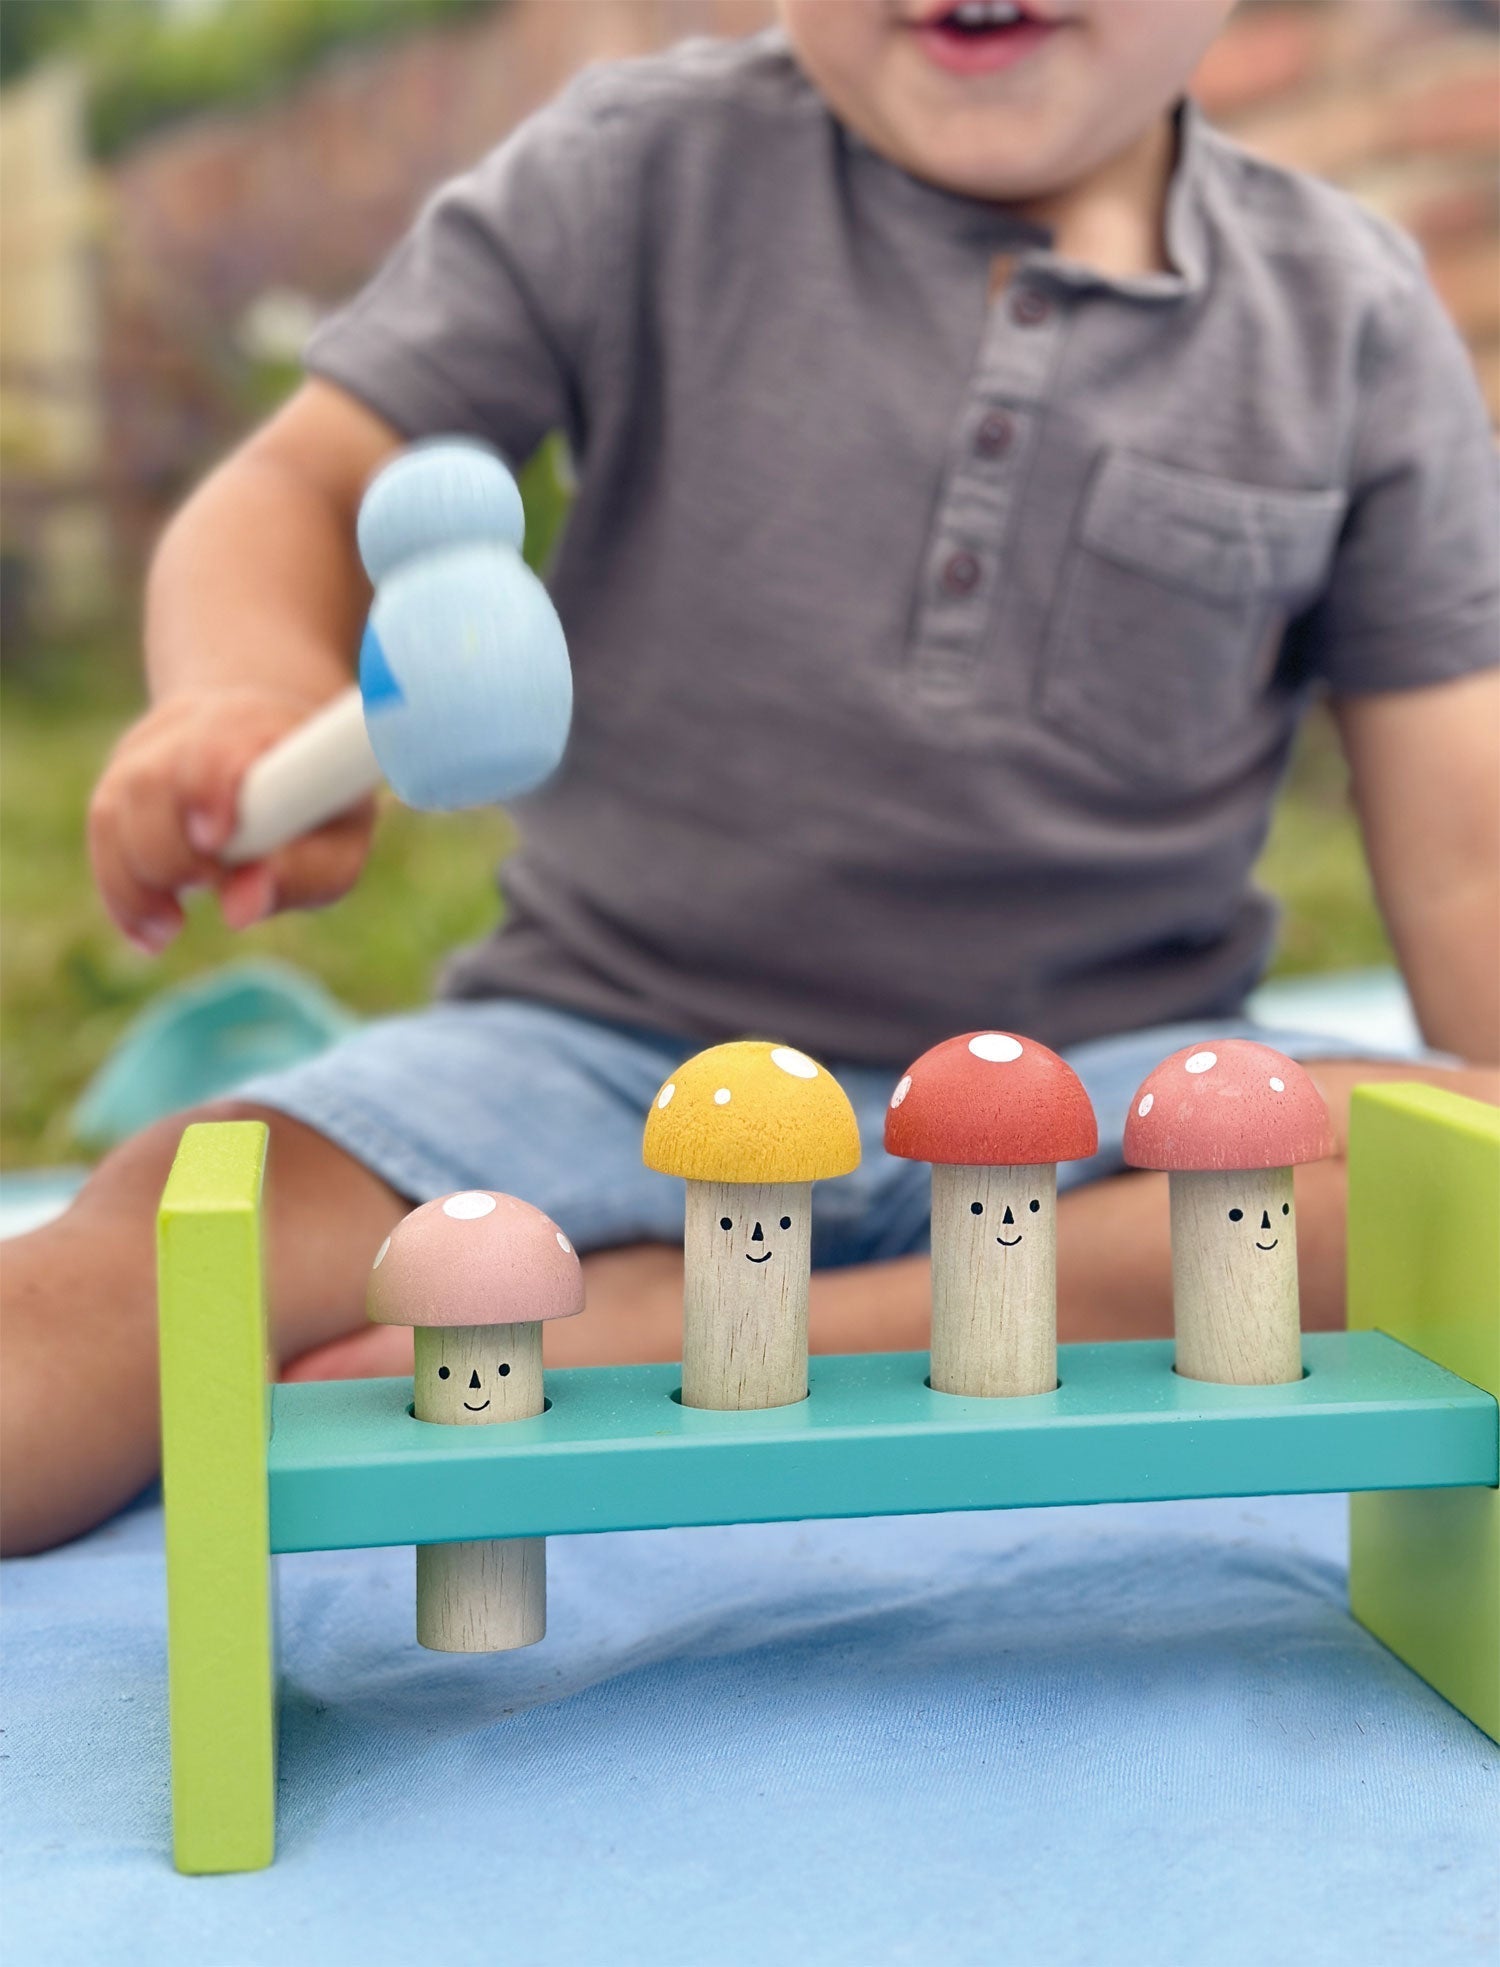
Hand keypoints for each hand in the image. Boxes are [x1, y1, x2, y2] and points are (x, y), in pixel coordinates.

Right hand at [88, 689, 376, 950]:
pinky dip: (121, 894)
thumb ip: (299, 875)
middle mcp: (195, 725)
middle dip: (171, 855)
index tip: (215, 839)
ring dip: (138, 884)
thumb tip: (238, 911)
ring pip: (114, 813)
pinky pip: (102, 839)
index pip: (219, 746)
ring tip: (173, 925)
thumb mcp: (339, 844)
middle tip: (209, 886)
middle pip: (152, 786)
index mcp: (263, 729)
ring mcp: (148, 751)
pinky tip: (151, 931)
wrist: (276, 749)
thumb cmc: (320, 808)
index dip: (209, 787)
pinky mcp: (119, 783)